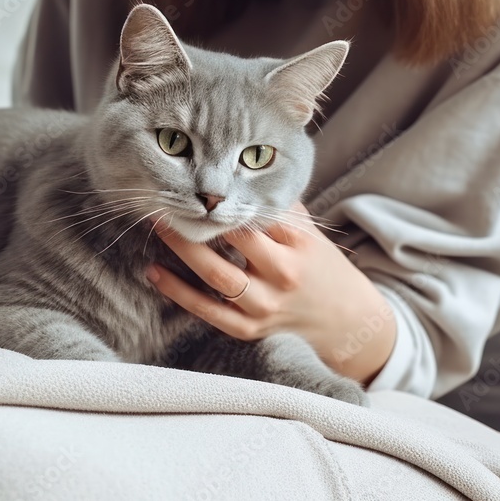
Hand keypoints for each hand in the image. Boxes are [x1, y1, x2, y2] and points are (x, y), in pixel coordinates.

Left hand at [147, 202, 395, 383]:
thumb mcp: (308, 231)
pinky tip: (154, 272)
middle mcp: (283, 276)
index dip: (227, 199)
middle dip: (201, 220)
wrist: (345, 319)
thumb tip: (238, 172)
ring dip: (184, 250)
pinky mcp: (248, 328)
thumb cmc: (318, 264)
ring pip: (217, 277)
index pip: (259, 216)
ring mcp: (264, 305)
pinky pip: (207, 310)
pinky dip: (178, 292)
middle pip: (235, 243)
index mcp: (300, 245)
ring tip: (160, 227)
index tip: (201, 183)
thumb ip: (277, 206)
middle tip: (171, 198)